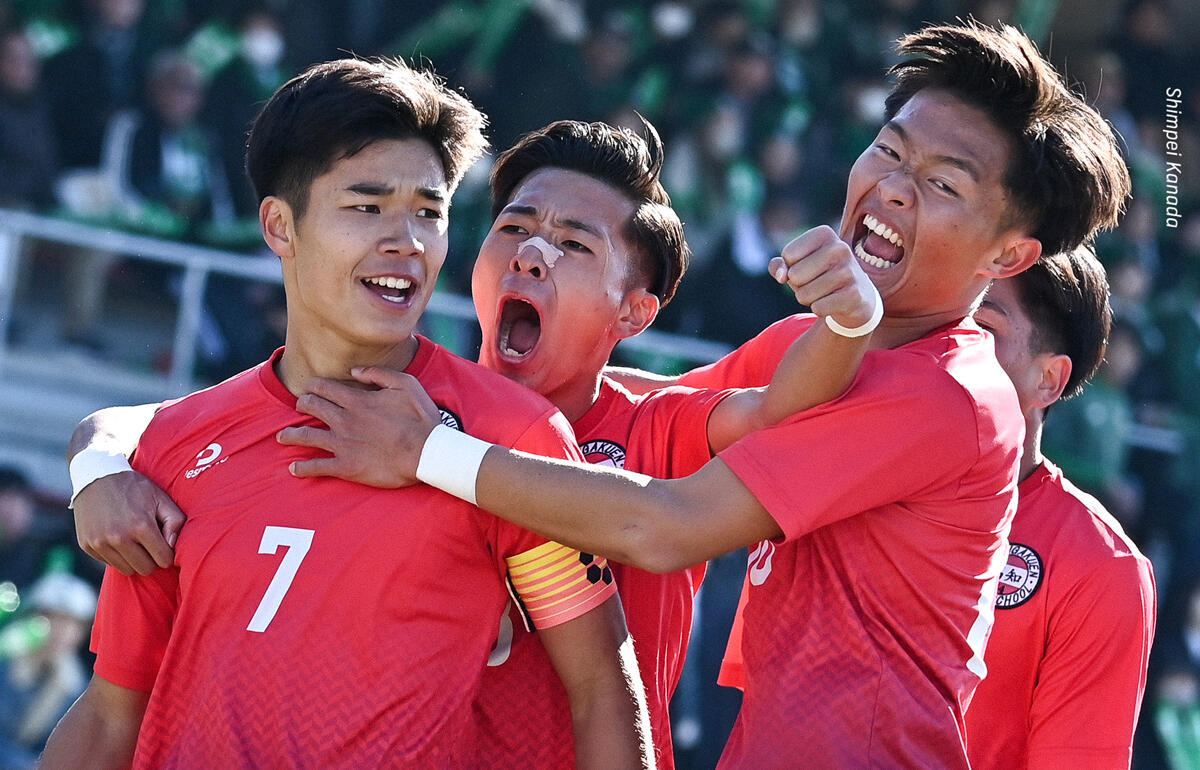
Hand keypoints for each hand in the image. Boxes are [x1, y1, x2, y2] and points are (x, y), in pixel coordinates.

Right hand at [74, 471, 184, 574]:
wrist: (97, 476)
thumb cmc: (135, 488)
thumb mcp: (161, 498)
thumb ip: (175, 522)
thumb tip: (172, 546)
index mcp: (141, 526)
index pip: (163, 560)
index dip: (167, 554)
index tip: (165, 545)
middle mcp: (118, 537)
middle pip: (145, 569)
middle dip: (152, 559)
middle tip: (150, 544)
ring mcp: (100, 543)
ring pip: (127, 570)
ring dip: (134, 560)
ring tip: (135, 541)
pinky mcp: (86, 545)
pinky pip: (109, 563)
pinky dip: (117, 555)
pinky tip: (118, 538)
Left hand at [277, 366, 442, 486]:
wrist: (427, 454)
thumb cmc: (421, 419)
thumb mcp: (406, 384)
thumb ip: (378, 374)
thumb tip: (354, 372)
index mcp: (357, 400)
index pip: (324, 388)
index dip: (314, 386)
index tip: (311, 388)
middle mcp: (344, 420)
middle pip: (311, 407)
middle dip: (302, 405)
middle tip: (299, 407)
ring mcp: (343, 444)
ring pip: (306, 437)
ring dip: (291, 436)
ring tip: (282, 437)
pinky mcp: (347, 467)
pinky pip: (317, 467)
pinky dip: (303, 468)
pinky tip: (294, 469)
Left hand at [769, 225, 878, 328]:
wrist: (857, 297)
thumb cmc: (820, 276)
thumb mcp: (797, 264)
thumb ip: (779, 266)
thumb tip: (781, 276)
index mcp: (825, 234)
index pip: (788, 255)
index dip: (791, 267)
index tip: (809, 267)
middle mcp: (840, 248)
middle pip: (794, 275)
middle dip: (799, 285)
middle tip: (817, 282)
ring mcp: (849, 271)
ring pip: (804, 295)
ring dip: (809, 299)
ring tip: (826, 292)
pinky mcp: (854, 295)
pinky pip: (817, 308)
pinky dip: (820, 310)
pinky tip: (834, 302)